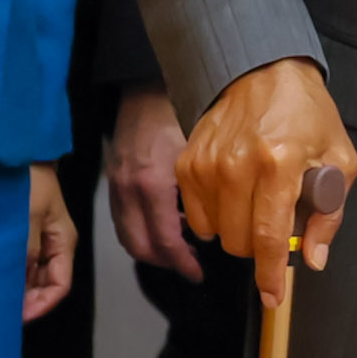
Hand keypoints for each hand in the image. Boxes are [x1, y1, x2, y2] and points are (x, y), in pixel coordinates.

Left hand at [24, 161, 77, 321]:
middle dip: (30, 300)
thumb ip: (28, 252)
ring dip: (20, 289)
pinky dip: (13, 275)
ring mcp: (40, 240)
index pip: (61, 285)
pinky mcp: (25, 234)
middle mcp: (54, 245)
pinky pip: (23, 264)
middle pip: (48, 284)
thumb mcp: (28, 218)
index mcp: (64, 242)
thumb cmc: (27, 184)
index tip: (18, 317)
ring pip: (34, 276)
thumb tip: (22, 284)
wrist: (18, 154)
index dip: (42, 304)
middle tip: (3, 312)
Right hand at [105, 83, 202, 281]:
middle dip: (165, 262)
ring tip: (182, 249)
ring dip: (152, 248)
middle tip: (191, 266)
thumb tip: (244, 217)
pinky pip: (122, 218)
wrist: (146, 84)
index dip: (183, 263)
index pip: (165, 241)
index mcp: (153, 183)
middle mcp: (129, 189)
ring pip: (128, 236)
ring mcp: (117, 184)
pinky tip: (168, 221)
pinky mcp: (112, 178)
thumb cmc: (181, 110)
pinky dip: (141, 229)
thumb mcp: (206, 148)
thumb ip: (219, 185)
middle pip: (140, 246)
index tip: (199, 273)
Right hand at [176, 56, 356, 307]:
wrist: (266, 70)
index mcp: (280, 164)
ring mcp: (208, 164)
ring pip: (216, 233)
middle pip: (239, 242)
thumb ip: (329, 214)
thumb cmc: (308, 115)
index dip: (272, 275)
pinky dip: (215, 216)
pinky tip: (234, 194)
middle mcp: (238, 165)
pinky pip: (196, 215)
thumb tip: (313, 259)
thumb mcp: (340, 159)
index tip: (274, 297)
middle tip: (276, 221)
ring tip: (256, 201)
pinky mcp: (187, 162)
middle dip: (260, 246)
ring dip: (237, 231)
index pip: (270, 237)